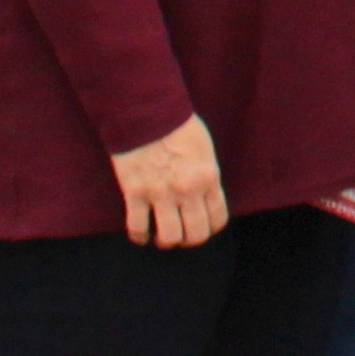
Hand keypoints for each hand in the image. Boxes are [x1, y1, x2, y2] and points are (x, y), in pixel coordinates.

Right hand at [110, 115, 226, 247]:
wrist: (147, 114)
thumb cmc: (178, 128)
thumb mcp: (205, 151)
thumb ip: (206, 177)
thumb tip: (205, 197)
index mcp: (208, 177)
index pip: (218, 218)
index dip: (211, 227)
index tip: (203, 226)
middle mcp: (187, 190)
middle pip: (195, 234)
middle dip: (190, 239)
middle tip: (182, 234)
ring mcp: (161, 194)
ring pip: (169, 238)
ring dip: (166, 240)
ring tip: (162, 234)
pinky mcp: (135, 193)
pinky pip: (138, 228)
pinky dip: (140, 236)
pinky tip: (142, 234)